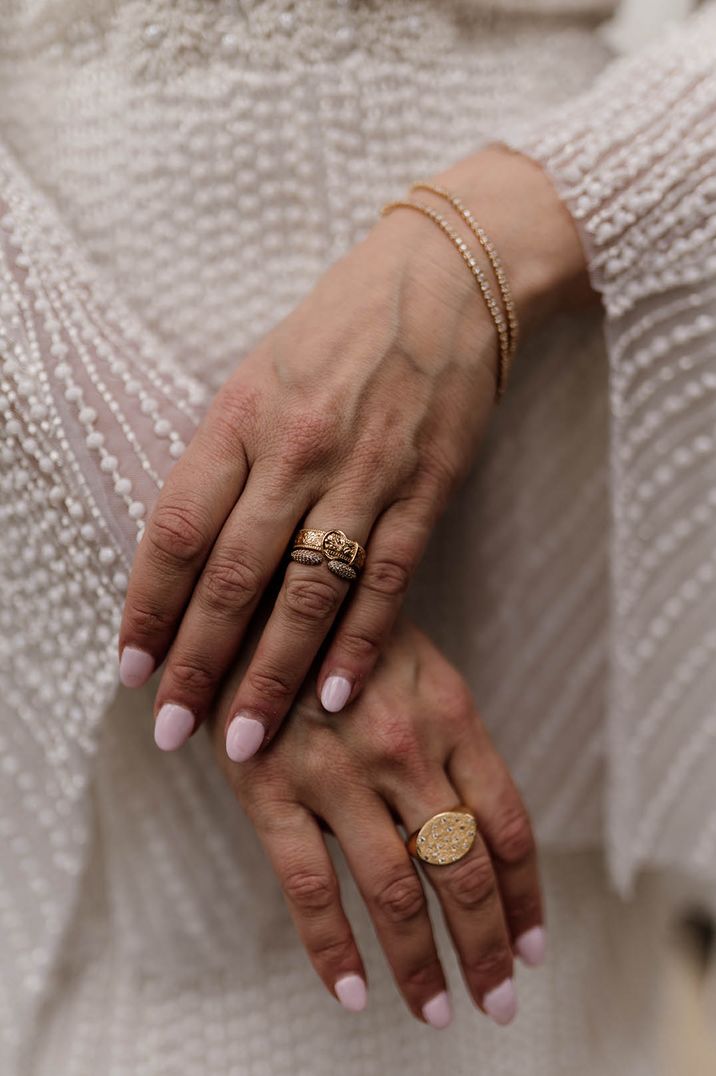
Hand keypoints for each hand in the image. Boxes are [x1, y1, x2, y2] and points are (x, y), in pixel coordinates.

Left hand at [119, 144, 589, 756]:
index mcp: (240, 415)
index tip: (131, 667)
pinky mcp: (427, 487)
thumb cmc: (341, 327)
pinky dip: (360, 645)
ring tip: (245, 739)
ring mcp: (364, 470)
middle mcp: (295, 447)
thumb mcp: (260, 375)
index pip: (177, 528)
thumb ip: (227, 458)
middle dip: (198, 663)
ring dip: (272, 674)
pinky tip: (337, 696)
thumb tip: (193, 554)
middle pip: (233, 575)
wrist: (449, 278)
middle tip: (172, 730)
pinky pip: (386, 581)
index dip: (149, 606)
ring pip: (307, 592)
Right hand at [209, 615, 544, 1027]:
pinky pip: (309, 888)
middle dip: (487, 947)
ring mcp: (337, 771)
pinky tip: (353, 991)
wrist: (255, 589)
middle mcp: (405, 747)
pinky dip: (334, 949)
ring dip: (423, 964)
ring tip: (437, 1010)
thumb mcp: (418, 663)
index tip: (533, 947)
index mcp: (450, 713)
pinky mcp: (270, 787)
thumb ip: (451, 737)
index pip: (506, 825)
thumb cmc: (345, 630)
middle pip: (463, 869)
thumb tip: (480, 829)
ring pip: (396, 891)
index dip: (526, 896)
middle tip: (497, 1002)